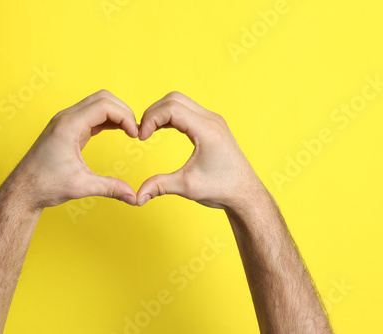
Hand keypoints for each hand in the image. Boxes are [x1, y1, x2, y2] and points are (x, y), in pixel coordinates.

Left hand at [5, 90, 138, 209]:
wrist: (23, 190)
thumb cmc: (45, 185)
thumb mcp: (81, 186)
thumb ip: (110, 188)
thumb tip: (134, 197)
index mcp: (68, 126)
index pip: (104, 106)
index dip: (125, 116)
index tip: (135, 135)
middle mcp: (66, 118)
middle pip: (102, 98)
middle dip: (123, 111)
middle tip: (135, 131)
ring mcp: (65, 122)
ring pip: (97, 104)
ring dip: (116, 114)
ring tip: (130, 131)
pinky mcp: (67, 129)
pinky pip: (91, 115)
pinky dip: (107, 120)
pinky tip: (118, 131)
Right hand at [136, 92, 263, 208]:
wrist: (245, 192)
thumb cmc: (221, 189)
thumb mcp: (187, 187)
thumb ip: (159, 186)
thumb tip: (138, 197)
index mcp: (206, 130)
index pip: (171, 109)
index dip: (151, 119)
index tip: (142, 138)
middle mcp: (211, 120)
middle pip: (174, 99)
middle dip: (153, 113)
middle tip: (142, 133)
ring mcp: (213, 120)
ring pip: (180, 101)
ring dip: (161, 112)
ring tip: (149, 131)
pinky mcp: (212, 125)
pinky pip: (187, 109)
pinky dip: (170, 115)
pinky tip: (161, 129)